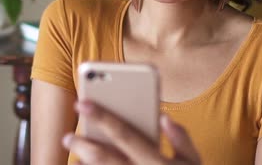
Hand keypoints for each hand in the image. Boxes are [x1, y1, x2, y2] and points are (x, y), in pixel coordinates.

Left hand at [62, 100, 200, 164]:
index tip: (81, 103)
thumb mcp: (194, 162)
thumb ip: (182, 138)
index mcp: (157, 163)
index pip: (125, 133)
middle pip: (103, 158)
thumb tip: (164, 117)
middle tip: (67, 137)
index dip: (102, 116)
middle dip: (82, 144)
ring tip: (76, 158)